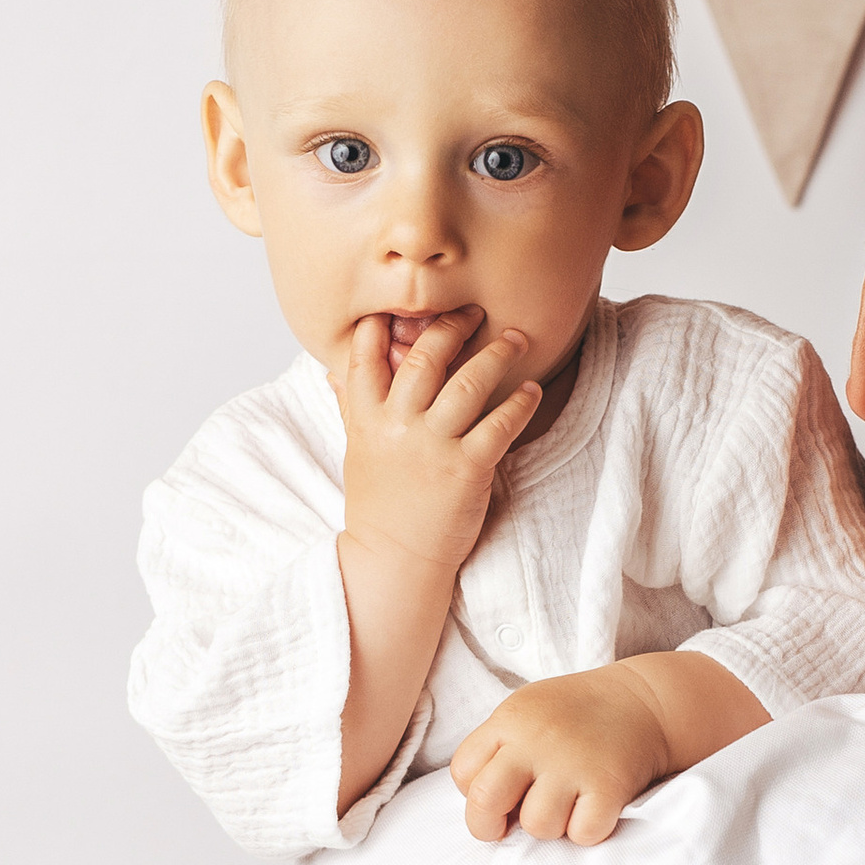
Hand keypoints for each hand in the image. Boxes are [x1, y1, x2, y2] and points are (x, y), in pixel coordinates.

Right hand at [336, 308, 540, 581]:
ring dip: (496, 355)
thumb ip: (351, 407)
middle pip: (425, 358)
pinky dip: (519, 403)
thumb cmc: (379, 507)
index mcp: (367, 419)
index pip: (365, 357)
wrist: (393, 560)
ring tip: (516, 340)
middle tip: (473, 312)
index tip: (402, 305)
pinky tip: (531, 390)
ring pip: (467, 383)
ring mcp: (432, 446)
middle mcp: (398, 426)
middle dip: (450, 328)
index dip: (381, 325)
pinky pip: (499, 424)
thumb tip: (334, 373)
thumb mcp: (357, 451)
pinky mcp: (467, 468)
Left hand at [451, 666, 673, 844]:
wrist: (643, 701)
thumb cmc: (576, 714)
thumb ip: (499, 750)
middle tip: (508, 823)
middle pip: (484, 800)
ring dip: (550, 825)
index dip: (473, 792)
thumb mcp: (526, 712)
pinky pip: (582, 834)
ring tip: (565, 802)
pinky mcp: (609, 786)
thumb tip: (482, 807)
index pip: (463, 773)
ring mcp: (573, 764)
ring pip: (536, 826)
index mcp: (510, 721)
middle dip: (488, 824)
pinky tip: (593, 807)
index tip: (500, 792)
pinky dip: (587, 830)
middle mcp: (536, 741)